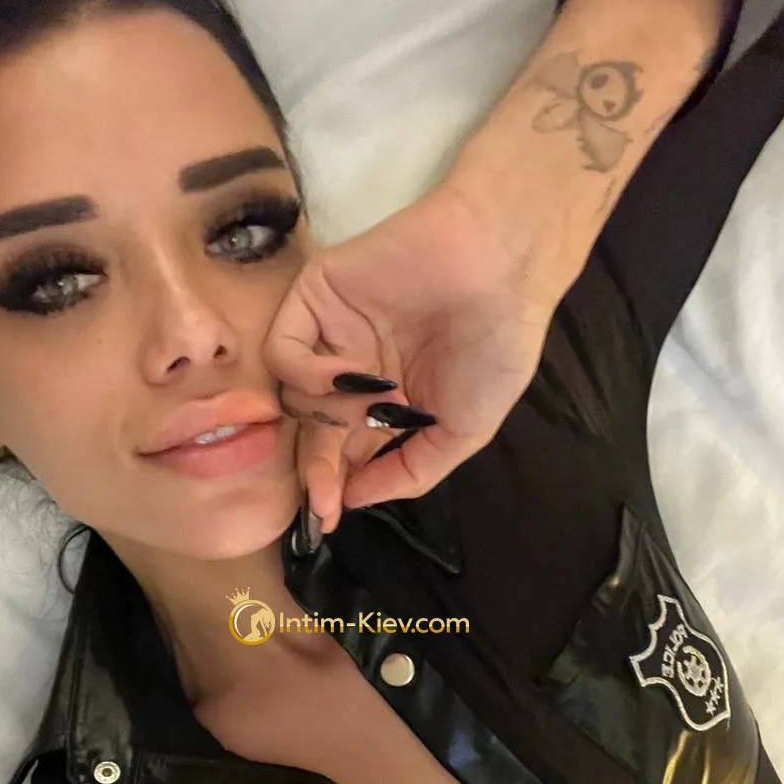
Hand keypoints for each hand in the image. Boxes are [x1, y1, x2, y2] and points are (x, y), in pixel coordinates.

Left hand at [265, 180, 565, 532]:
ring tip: (379, 402)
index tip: (329, 516)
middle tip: (324, 497)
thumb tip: (356, 502)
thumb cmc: (494, 346)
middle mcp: (353, 370)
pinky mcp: (314, 297)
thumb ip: (410, 471)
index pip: (342, 451)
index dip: (333, 484)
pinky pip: (282, 352)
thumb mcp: (462, 430)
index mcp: (386, 401)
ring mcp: (330, 334)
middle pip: (312, 430)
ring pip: (293, 396)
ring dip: (331, 414)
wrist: (501, 267)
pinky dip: (307, 374)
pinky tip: (347, 375)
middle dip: (317, 469)